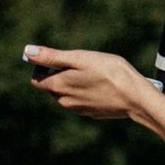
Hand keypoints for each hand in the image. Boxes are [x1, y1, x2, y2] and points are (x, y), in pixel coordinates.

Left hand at [23, 46, 157, 121]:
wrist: (136, 97)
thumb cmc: (109, 72)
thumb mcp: (79, 58)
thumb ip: (52, 56)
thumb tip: (28, 51)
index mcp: (58, 87)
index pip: (36, 80)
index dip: (42, 67)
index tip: (56, 59)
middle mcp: (65, 102)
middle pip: (52, 87)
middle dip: (59, 74)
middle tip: (80, 63)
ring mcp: (79, 110)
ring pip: (67, 94)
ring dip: (73, 83)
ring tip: (93, 73)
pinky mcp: (92, 114)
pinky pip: (81, 101)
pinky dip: (85, 92)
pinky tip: (101, 85)